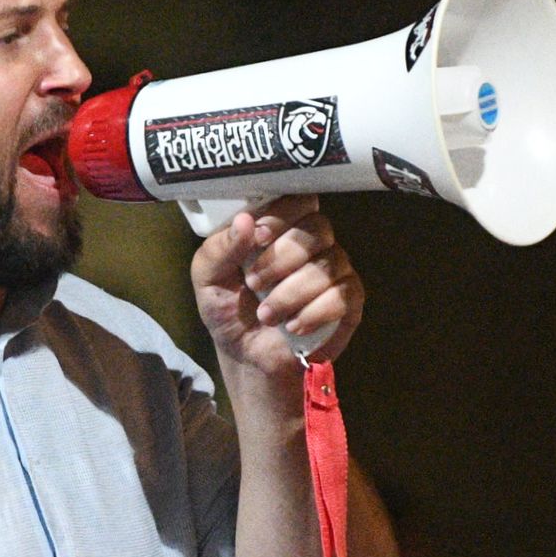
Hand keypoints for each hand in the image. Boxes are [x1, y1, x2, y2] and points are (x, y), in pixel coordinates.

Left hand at [191, 197, 364, 381]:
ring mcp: (334, 271)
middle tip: (253, 283)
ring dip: (291, 293)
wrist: (245, 356)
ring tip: (266, 315)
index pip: (298, 200)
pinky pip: (342, 296)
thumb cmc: (229, 309)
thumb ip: (220, 248)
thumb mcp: (207, 278)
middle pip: (316, 229)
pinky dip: (314, 312)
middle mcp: (312, 243)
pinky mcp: (348, 302)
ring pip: (328, 265)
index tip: (257, 238)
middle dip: (281, 258)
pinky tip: (293, 325)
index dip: (281, 216)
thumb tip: (244, 220)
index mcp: (281, 227)